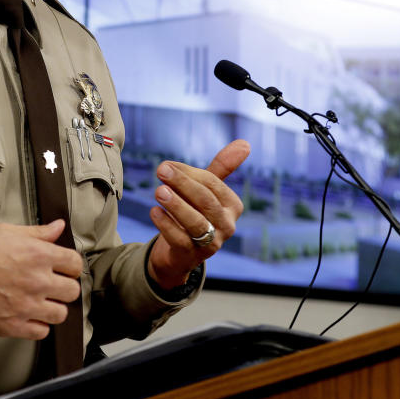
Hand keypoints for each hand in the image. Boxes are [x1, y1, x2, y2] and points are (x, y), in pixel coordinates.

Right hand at [0, 220, 82, 339]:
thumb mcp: (6, 231)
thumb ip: (37, 232)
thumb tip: (57, 227)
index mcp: (38, 255)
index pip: (75, 264)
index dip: (70, 266)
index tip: (64, 269)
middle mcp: (37, 281)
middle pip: (72, 291)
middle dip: (64, 287)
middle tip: (53, 286)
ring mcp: (27, 305)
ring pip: (60, 314)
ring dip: (54, 308)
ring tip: (42, 302)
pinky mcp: (13, 325)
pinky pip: (41, 332)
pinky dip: (38, 326)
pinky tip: (29, 316)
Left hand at [146, 140, 249, 289]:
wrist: (180, 252)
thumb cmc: (196, 212)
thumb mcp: (207, 190)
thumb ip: (222, 167)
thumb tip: (245, 143)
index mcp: (233, 205)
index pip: (212, 184)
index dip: (188, 173)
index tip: (166, 164)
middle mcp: (227, 225)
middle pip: (205, 201)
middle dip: (182, 184)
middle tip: (161, 169)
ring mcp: (212, 243)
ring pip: (195, 222)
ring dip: (176, 205)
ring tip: (158, 191)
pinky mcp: (193, 255)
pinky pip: (180, 239)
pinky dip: (166, 225)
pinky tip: (154, 211)